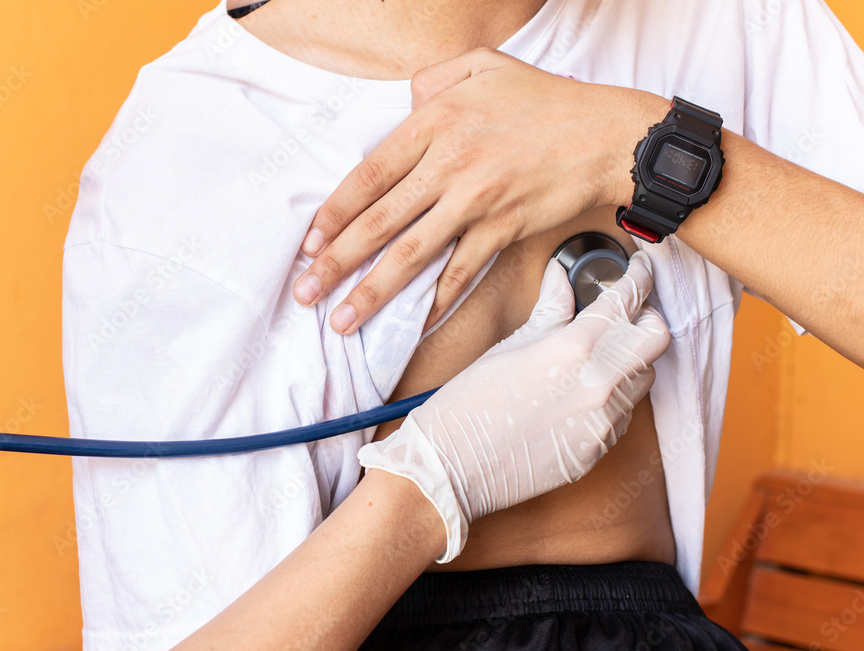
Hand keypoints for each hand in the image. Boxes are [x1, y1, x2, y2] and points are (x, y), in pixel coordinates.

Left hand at [292, 47, 668, 334]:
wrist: (607, 136)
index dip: (334, 214)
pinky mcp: (502, 230)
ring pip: (412, 254)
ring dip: (373, 292)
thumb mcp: (484, 64)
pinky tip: (412, 323)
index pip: (369, 175)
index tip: (310, 244)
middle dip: (336, 263)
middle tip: (306, 292)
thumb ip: (432, 80)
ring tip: (342, 320)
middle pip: (380, 222)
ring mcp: (476, 202)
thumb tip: (401, 107)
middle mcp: (449, 165)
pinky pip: (460, 272)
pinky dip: (435, 301)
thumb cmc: (546, 101)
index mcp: (435, 122)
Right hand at [357, 251, 669, 562]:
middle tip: (626, 315)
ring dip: (628, 362)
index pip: (629, 301)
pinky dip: (610, 399)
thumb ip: (549, 310)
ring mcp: (604, 422)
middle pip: (657, 339)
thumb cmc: (469, 404)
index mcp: (575, 348)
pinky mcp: (598, 451)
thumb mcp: (510, 346)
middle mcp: (601, 384)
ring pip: (642, 379)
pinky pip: (622, 415)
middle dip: (646, 320)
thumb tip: (560, 278)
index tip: (639, 270)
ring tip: (596, 358)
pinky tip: (577, 397)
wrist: (452, 467)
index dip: (639, 278)